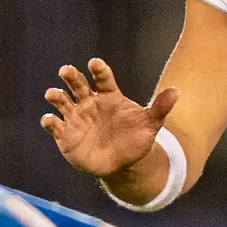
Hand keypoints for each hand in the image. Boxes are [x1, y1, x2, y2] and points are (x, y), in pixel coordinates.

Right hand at [40, 58, 178, 178]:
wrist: (122, 163)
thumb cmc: (135, 139)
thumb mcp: (150, 124)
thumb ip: (160, 108)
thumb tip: (177, 92)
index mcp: (109, 96)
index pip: (103, 78)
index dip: (99, 70)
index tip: (95, 63)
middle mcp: (89, 102)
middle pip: (78, 84)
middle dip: (71, 76)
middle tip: (66, 70)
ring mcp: (76, 117)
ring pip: (62, 102)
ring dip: (56, 96)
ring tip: (52, 93)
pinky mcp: (65, 134)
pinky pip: (54, 125)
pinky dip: (49, 122)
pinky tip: (49, 120)